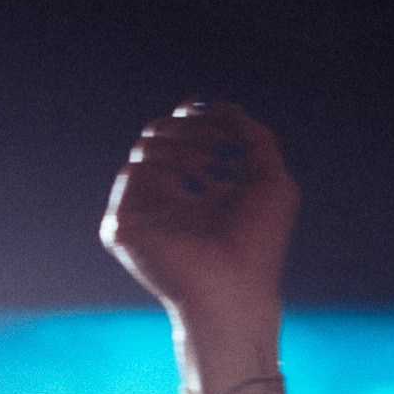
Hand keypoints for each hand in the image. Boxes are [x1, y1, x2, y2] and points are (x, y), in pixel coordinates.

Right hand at [100, 100, 297, 337]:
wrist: (238, 289)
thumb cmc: (258, 246)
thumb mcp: (272, 181)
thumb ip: (252, 136)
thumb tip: (214, 104)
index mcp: (197, 187)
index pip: (180, 132)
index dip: (196, 117)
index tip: (219, 124)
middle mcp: (168, 197)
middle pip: (159, 131)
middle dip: (192, 130)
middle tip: (220, 153)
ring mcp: (142, 212)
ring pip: (145, 146)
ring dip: (183, 150)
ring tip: (210, 176)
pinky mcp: (122, 227)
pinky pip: (132, 173)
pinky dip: (163, 173)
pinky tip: (187, 194)